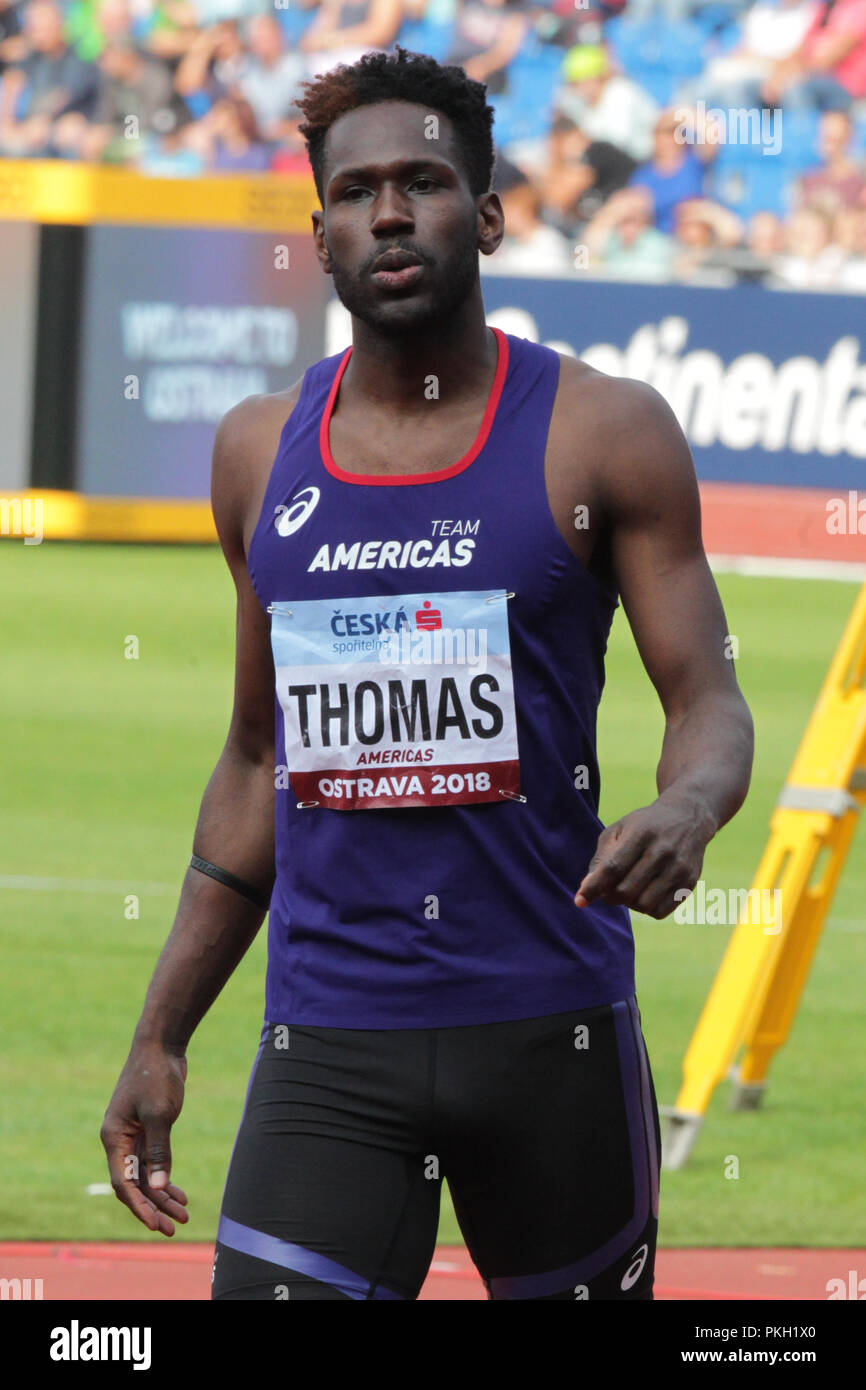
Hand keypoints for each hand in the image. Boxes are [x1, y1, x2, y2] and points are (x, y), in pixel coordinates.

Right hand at [100, 1044, 189, 1235]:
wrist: (161, 1046)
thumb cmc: (156, 1076)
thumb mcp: (160, 1114)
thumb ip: (159, 1152)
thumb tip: (157, 1188)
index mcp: (114, 1138)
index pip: (123, 1183)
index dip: (139, 1206)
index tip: (156, 1225)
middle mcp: (119, 1141)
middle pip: (134, 1184)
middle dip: (153, 1207)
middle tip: (175, 1228)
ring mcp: (133, 1136)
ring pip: (145, 1176)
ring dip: (162, 1196)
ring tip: (184, 1214)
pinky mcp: (147, 1130)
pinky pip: (153, 1163)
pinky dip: (165, 1178)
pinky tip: (179, 1194)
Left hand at [574, 793, 711, 919]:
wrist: (689, 817)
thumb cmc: (645, 825)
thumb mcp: (620, 829)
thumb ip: (602, 858)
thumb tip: (586, 889)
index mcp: (641, 834)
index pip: (613, 867)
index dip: (594, 887)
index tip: (579, 901)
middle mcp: (663, 851)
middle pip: (626, 890)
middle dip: (610, 896)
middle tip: (608, 890)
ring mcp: (679, 868)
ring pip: (643, 904)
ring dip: (629, 904)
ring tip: (628, 890)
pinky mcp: (689, 882)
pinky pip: (660, 911)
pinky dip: (646, 909)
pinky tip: (645, 894)